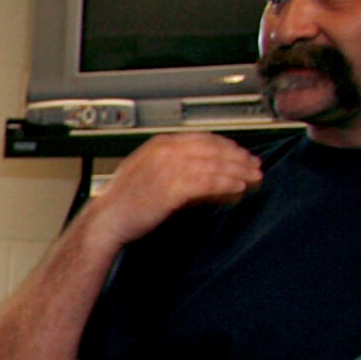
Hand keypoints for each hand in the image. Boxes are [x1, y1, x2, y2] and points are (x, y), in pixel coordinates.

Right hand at [83, 133, 263, 249]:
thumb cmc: (124, 203)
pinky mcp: (173, 188)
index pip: (203, 139)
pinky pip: (209, 182)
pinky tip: (238, 188)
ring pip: (215, 164)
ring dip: (238, 171)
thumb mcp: (148, 173)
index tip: (241, 154)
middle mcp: (165, 152)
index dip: (227, 146)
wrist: (106, 220)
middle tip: (254, 166)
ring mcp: (169, 169)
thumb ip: (176, 168)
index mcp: (159, 144)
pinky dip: (227, 184)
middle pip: (213, 149)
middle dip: (238, 158)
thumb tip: (205, 172)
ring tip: (252, 178)